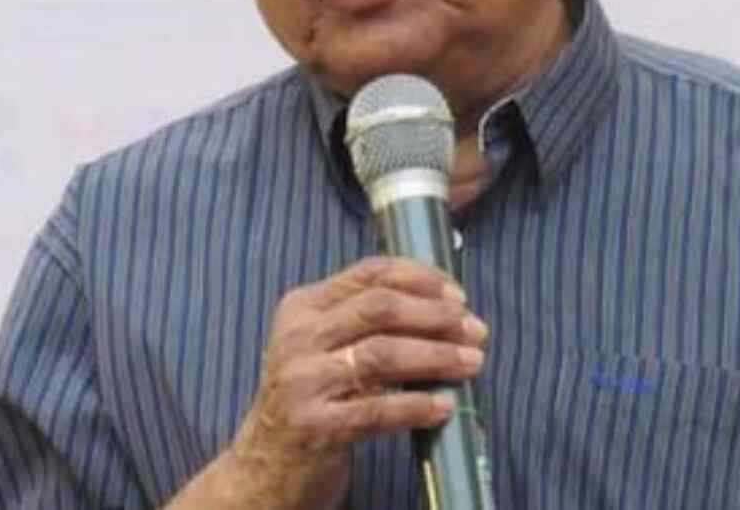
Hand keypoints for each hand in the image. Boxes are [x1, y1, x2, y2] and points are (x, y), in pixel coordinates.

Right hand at [227, 256, 488, 508]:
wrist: (265, 465)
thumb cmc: (312, 398)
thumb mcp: (323, 347)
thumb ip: (366, 321)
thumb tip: (447, 308)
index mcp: (303, 307)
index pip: (368, 274)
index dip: (421, 279)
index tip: (458, 294)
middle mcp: (298, 337)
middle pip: (379, 309)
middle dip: (436, 317)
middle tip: (475, 329)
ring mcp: (302, 382)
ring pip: (382, 355)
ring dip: (436, 356)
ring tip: (472, 362)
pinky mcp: (314, 426)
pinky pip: (376, 411)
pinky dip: (417, 406)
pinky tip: (444, 406)